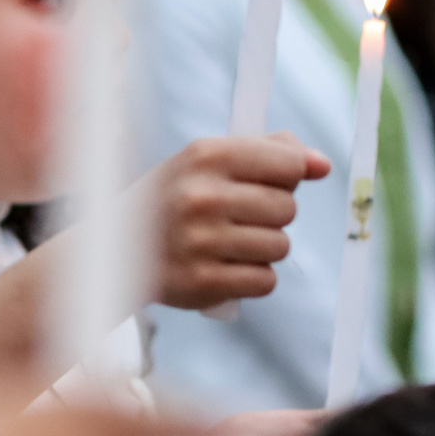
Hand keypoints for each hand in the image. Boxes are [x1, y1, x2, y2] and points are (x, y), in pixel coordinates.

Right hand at [152, 134, 328, 309]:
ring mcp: (202, 241)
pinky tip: (226, 268)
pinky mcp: (203, 282)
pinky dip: (253, 278)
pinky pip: (265, 281)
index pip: (289, 164)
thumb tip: (321, 165)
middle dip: (272, 216)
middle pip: (287, 208)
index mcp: (207, 156)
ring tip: (230, 244)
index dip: (288, 176)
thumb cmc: (170, 200)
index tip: (271, 183)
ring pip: (280, 246)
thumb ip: (265, 153)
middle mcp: (203, 196)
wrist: (112, 250)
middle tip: (238, 218)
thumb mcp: (204, 161)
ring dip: (264, 249)